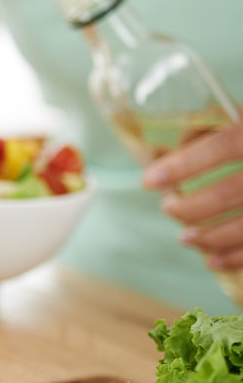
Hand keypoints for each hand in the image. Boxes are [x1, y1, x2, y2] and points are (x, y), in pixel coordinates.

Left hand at [143, 124, 242, 269]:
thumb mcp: (242, 122)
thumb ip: (213, 129)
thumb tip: (168, 155)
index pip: (225, 145)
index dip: (185, 164)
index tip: (149, 180)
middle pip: (230, 192)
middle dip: (190, 207)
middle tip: (168, 208)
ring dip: (208, 237)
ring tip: (185, 238)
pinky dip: (235, 257)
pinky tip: (213, 260)